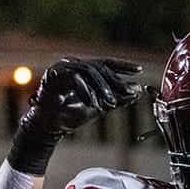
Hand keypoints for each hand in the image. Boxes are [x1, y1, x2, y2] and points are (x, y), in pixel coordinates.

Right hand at [9, 57, 143, 174]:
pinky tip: (92, 103)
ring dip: (102, 88)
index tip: (139, 70)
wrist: (50, 125)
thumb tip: (137, 91)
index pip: (107, 63)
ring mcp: (63, 67)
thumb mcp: (100, 107)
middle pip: (100, 67)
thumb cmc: (72, 114)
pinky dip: (86, 90)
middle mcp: (74, 64)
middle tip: (128, 93)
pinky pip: (74, 78)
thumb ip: (117, 99)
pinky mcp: (54, 74)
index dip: (123, 66)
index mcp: (84, 70)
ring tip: (110, 104)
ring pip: (89, 71)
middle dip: (115, 81)